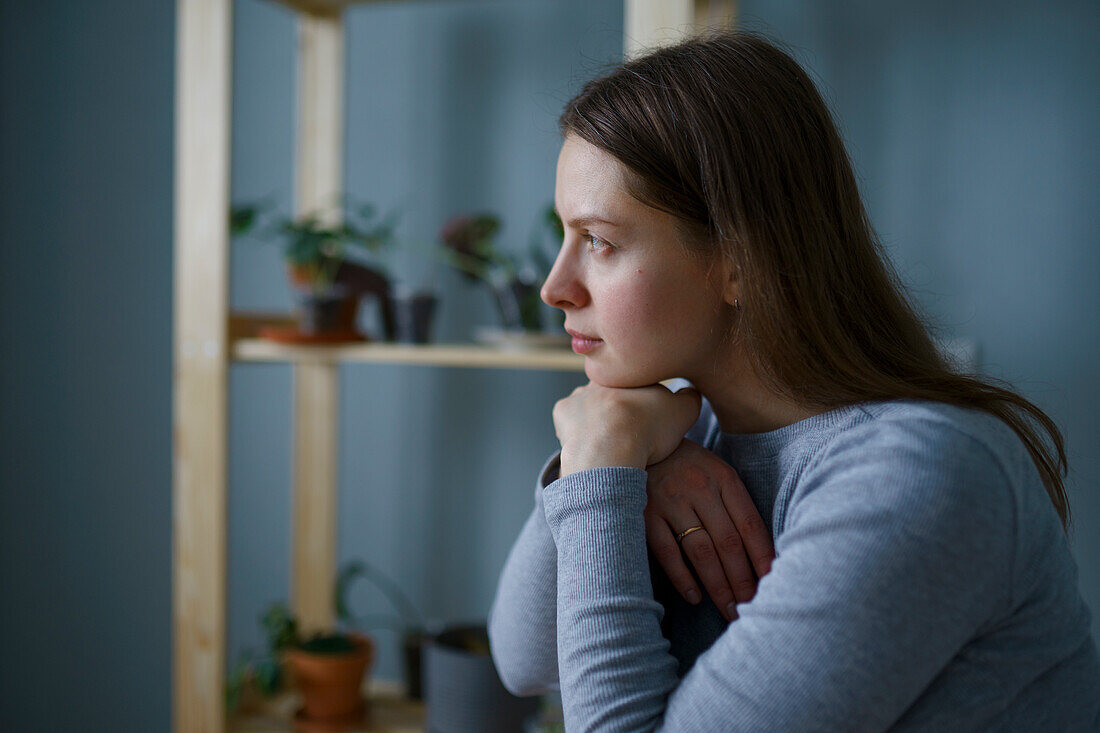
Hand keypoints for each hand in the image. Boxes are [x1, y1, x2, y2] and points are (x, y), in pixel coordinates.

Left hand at [553, 382, 700, 476]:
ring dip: (596, 419)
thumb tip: (690, 392)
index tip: (649, 422)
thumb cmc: (649, 429)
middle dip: (619, 409)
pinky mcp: (561, 412)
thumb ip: (689, 398)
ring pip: (588, 404)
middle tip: (630, 433)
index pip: (638, 385)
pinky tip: (589, 444)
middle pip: (612, 393)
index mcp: (630, 376)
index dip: (645, 403)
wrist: (611, 448)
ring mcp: (579, 394)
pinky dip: (576, 430)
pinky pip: (567, 419)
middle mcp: (603, 378)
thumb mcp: (684, 412)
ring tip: (609, 443)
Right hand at [644, 439, 774, 621]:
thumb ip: (735, 504)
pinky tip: (695, 597)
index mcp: (723, 478)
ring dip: (717, 584)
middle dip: (742, 579)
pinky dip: (682, 577)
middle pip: (727, 542)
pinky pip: (666, 552)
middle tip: (752, 606)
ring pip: (700, 550)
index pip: (749, 523)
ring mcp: (670, 501)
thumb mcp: (717, 473)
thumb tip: (760, 553)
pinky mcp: (644, 513)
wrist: (639, 443)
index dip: (762, 555)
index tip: (773, 582)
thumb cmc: (687, 466)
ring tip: (729, 609)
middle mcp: (699, 488)